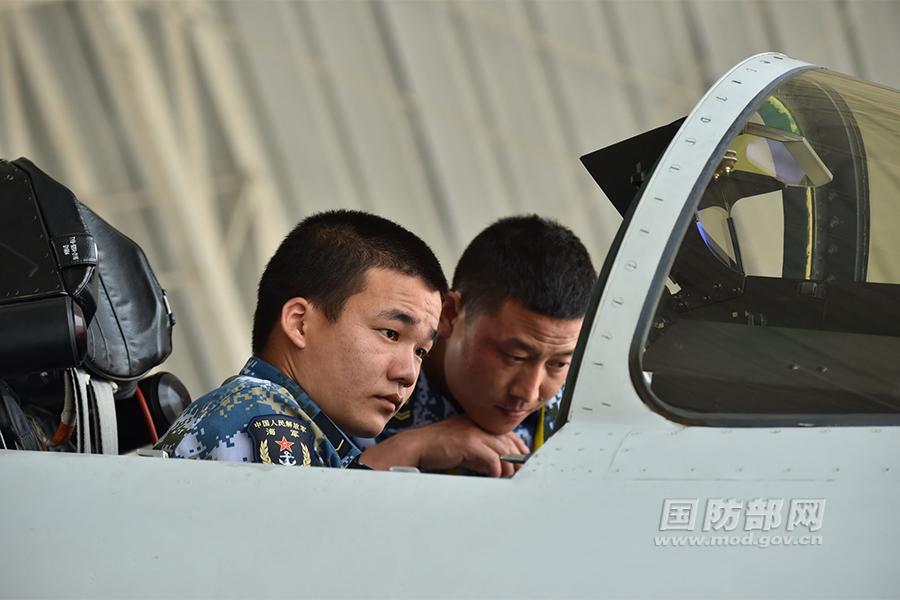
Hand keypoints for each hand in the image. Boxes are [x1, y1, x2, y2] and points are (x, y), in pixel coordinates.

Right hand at [360, 415, 528, 476]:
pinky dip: (496, 469)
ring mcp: (474, 433)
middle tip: (518, 473)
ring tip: (507, 477)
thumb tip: (498, 468)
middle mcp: (479, 425)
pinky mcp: (469, 443)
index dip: (519, 447)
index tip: (522, 460)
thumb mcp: (464, 449)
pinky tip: (494, 476)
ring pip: (503, 450)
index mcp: (478, 423)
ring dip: (508, 467)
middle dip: (517, 459)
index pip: (507, 433)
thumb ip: (481, 456)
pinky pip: (492, 458)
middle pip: (509, 441)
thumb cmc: (438, 449)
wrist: (417, 446)